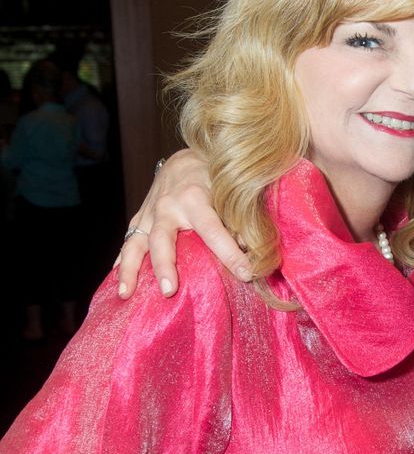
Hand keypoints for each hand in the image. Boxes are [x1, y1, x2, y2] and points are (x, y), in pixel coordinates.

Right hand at [116, 150, 246, 298]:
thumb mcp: (229, 190)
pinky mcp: (141, 219)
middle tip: (169, 291)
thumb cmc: (213, 176)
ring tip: (125, 294)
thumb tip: (252, 249)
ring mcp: (150, 213)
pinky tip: (120, 286)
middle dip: (165, 265)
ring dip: (130, 270)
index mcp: (194, 197)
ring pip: (136, 243)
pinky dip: (123, 263)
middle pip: (162, 239)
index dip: (230, 253)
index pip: (212, 230)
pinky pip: (129, 242)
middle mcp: (168, 206)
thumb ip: (238, 218)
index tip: (246, 274)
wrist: (186, 159)